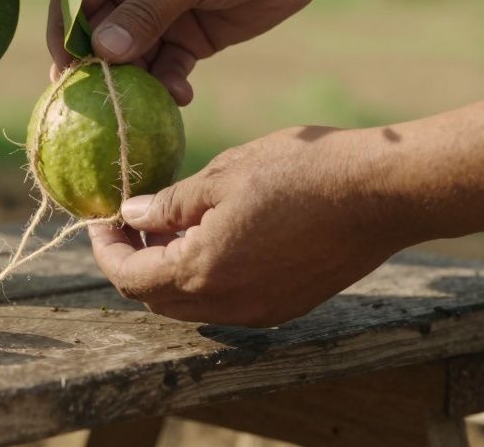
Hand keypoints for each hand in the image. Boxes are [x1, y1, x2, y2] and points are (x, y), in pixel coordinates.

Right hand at [47, 0, 319, 104]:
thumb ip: (146, 11)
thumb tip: (102, 51)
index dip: (65, 32)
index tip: (65, 69)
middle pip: (97, 33)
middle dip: (98, 67)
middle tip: (97, 100)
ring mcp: (157, 15)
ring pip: (129, 58)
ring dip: (134, 83)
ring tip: (140, 107)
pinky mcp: (185, 39)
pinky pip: (164, 70)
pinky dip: (168, 86)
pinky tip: (180, 97)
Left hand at [89, 126, 413, 326]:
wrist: (382, 193)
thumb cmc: (302, 172)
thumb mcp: (223, 174)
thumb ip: (169, 204)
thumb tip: (132, 215)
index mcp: (202, 271)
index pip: (128, 279)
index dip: (106, 249)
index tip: (101, 219)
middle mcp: (228, 304)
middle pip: (155, 298)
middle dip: (134, 261)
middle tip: (133, 219)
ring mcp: (260, 311)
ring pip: (191, 304)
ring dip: (169, 270)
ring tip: (171, 223)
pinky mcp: (287, 306)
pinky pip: (227, 302)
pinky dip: (205, 276)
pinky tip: (213, 235)